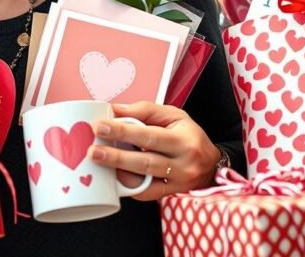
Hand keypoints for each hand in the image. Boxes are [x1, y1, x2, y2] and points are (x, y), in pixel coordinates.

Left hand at [88, 102, 219, 200]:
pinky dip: (129, 186)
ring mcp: (178, 183)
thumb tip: (114, 110)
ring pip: (144, 181)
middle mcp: (183, 164)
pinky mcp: (171, 194)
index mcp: (183, 140)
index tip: (100, 127)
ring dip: (119, 172)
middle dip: (116, 157)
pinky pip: (146, 194)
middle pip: (145, 162)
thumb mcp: (173, 116)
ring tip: (98, 165)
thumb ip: (144, 111)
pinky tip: (114, 177)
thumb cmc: (189, 135)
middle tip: (93, 151)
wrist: (211, 164)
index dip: (123, 131)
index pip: (149, 135)